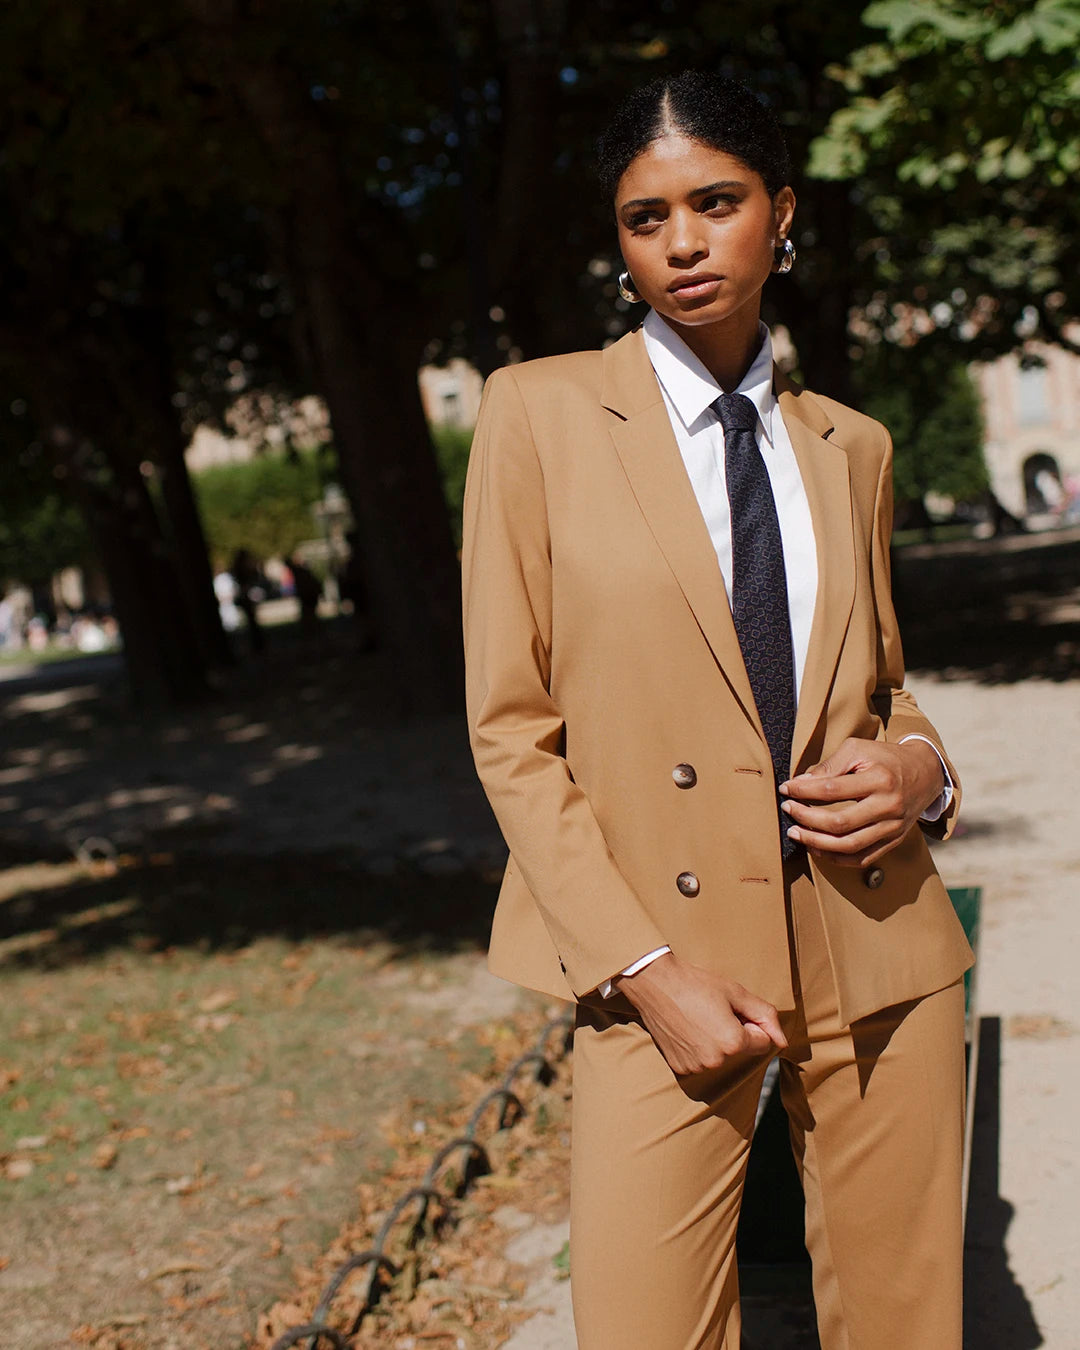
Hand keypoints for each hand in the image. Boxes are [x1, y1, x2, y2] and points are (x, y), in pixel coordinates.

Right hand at [614, 952, 785, 1075]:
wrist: (655, 984)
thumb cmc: (696, 984)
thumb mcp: (735, 992)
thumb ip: (765, 1015)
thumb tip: (783, 1041)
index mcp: (733, 1043)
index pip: (762, 1041)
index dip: (750, 1022)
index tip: (730, 1008)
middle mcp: (716, 1061)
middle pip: (741, 1050)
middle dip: (735, 1033)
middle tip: (712, 1011)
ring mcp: (696, 1068)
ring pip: (722, 1057)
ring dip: (716, 1041)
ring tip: (697, 1018)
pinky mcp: (681, 1069)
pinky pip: (702, 1061)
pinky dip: (699, 1048)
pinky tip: (687, 1029)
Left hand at [779, 737, 943, 867]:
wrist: (926, 773)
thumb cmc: (886, 758)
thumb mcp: (859, 749)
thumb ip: (830, 765)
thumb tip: (800, 783)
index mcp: (880, 779)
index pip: (832, 789)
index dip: (803, 790)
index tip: (786, 789)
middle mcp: (888, 806)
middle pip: (839, 822)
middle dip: (806, 818)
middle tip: (787, 811)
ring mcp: (893, 827)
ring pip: (849, 845)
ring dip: (816, 843)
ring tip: (796, 833)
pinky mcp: (894, 840)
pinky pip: (862, 858)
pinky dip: (836, 858)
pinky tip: (817, 848)